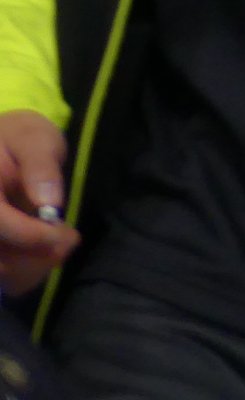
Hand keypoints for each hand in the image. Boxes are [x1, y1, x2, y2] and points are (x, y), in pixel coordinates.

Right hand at [0, 110, 75, 296]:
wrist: (0, 142)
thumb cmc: (18, 138)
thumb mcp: (33, 139)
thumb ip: (40, 167)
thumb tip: (49, 204)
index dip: (28, 235)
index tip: (63, 233)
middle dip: (34, 257)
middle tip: (68, 242)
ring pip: (0, 271)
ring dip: (32, 268)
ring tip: (61, 245)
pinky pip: (2, 275)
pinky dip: (24, 274)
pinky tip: (44, 254)